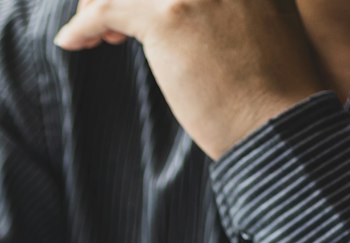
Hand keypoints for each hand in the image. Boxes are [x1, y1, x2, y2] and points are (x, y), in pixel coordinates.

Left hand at [56, 0, 327, 159]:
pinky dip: (82, 26)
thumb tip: (183, 12)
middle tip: (108, 20)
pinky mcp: (169, 14)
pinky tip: (70, 42)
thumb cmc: (270, 90)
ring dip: (97, 6)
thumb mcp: (256, 23)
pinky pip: (106, 9)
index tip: (136, 6)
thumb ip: (224, 3)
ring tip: (94, 36)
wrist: (279, 124)